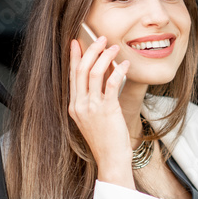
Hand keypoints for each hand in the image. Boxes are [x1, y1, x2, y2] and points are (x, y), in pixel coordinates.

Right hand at [68, 36, 134, 187]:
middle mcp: (79, 105)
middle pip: (81, 70)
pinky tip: (125, 65)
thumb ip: (95, 98)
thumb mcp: (95, 117)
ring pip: (94, 73)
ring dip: (105, 57)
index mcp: (74, 106)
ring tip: (114, 48)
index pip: (72, 75)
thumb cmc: (106, 140)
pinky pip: (112, 84)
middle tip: (101, 38)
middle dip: (91, 50)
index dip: (75, 56)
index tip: (77, 41)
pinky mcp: (106, 110)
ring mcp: (92, 107)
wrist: (111, 160)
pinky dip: (118, 71)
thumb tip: (104, 75)